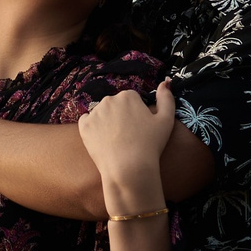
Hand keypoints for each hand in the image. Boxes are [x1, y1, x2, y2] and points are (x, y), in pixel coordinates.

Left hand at [78, 82, 178, 208]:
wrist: (129, 168)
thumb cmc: (150, 145)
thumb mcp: (166, 120)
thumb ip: (166, 98)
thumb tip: (165, 82)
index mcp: (128, 95)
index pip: (131, 100)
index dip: (136, 115)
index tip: (139, 128)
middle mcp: (109, 99)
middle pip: (115, 105)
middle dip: (120, 116)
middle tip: (128, 136)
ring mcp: (94, 112)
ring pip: (101, 114)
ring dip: (107, 122)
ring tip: (116, 141)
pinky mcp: (83, 126)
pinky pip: (86, 122)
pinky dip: (92, 129)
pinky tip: (102, 140)